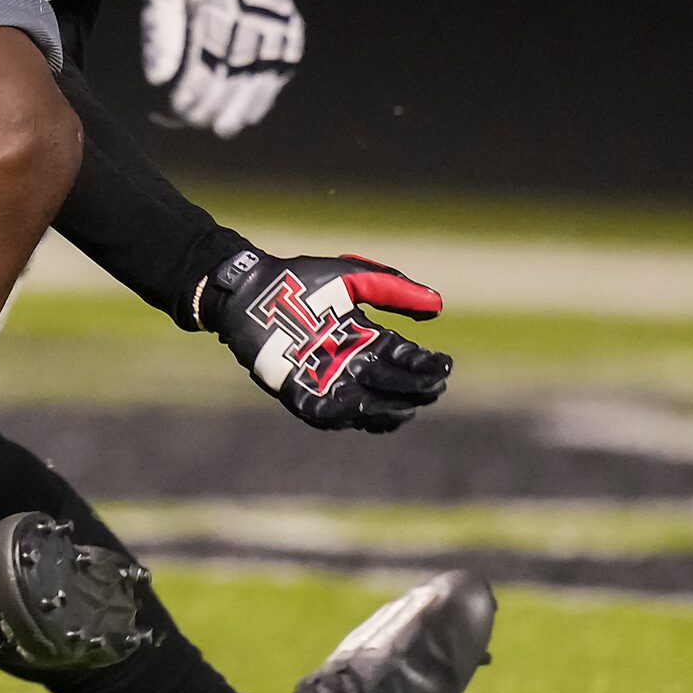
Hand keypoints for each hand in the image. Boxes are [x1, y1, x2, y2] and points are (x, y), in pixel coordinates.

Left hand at [140, 0, 302, 136]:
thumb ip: (159, 31)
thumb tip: (157, 78)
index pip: (209, 54)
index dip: (195, 86)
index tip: (179, 107)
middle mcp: (256, 9)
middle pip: (237, 66)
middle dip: (217, 100)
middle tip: (199, 123)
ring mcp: (278, 17)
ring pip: (263, 70)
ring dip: (244, 103)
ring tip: (226, 128)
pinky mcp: (290, 23)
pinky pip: (284, 63)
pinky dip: (269, 90)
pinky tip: (252, 111)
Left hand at [199, 249, 451, 431]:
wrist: (249, 287)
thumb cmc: (298, 279)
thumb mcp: (352, 277)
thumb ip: (392, 289)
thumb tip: (439, 306)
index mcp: (362, 336)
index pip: (401, 356)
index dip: (423, 363)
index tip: (443, 364)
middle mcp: (345, 361)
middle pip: (387, 382)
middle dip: (412, 388)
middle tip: (432, 388)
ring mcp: (320, 376)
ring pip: (361, 404)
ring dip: (385, 409)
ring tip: (406, 407)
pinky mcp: (293, 387)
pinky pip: (321, 410)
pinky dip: (341, 414)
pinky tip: (362, 412)